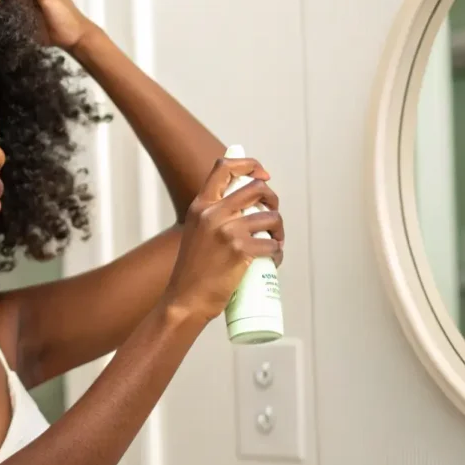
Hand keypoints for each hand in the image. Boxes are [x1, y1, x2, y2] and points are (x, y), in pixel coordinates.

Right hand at [164, 157, 283, 322]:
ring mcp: (227, 231)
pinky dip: (277, 253)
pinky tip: (273, 260)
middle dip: (272, 199)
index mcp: (200, 206)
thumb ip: (212, 216)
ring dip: (279, 230)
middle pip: (257, 188)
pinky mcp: (241, 250)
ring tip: (275, 243)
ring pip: (271, 217)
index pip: (224, 167)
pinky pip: (273, 245)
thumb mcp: (196, 232)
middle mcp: (213, 213)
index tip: (262, 174)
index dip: (249, 164)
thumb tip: (244, 206)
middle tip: (272, 215)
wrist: (186, 300)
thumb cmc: (193, 270)